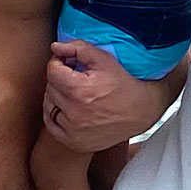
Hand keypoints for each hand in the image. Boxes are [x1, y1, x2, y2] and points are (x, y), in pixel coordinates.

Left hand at [45, 40, 168, 152]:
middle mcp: (73, 112)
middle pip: (50, 88)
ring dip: (56, 97)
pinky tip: (69, 109)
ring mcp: (73, 130)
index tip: (68, 63)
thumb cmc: (124, 84)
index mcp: (79, 90)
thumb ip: (78, 48)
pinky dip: (55, 116)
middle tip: (75, 78)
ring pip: (49, 106)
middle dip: (60, 80)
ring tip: (74, 94)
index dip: (58, 63)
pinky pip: (52, 125)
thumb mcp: (105, 60)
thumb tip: (55, 47)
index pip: (52, 71)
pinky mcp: (74, 142)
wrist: (141, 112)